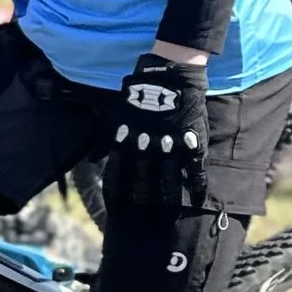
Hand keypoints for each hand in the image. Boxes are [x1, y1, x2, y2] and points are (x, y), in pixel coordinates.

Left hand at [105, 50, 210, 216]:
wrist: (170, 74)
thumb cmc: (139, 93)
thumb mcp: (115, 114)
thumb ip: (104, 139)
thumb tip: (92, 160)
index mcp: (125, 142)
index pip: (115, 177)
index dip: (115, 196)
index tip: (116, 212)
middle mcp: (146, 149)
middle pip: (142, 184)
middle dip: (142, 202)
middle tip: (144, 217)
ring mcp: (171, 148)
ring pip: (169, 183)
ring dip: (169, 201)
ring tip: (170, 216)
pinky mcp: (192, 143)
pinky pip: (196, 172)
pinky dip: (198, 187)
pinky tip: (199, 200)